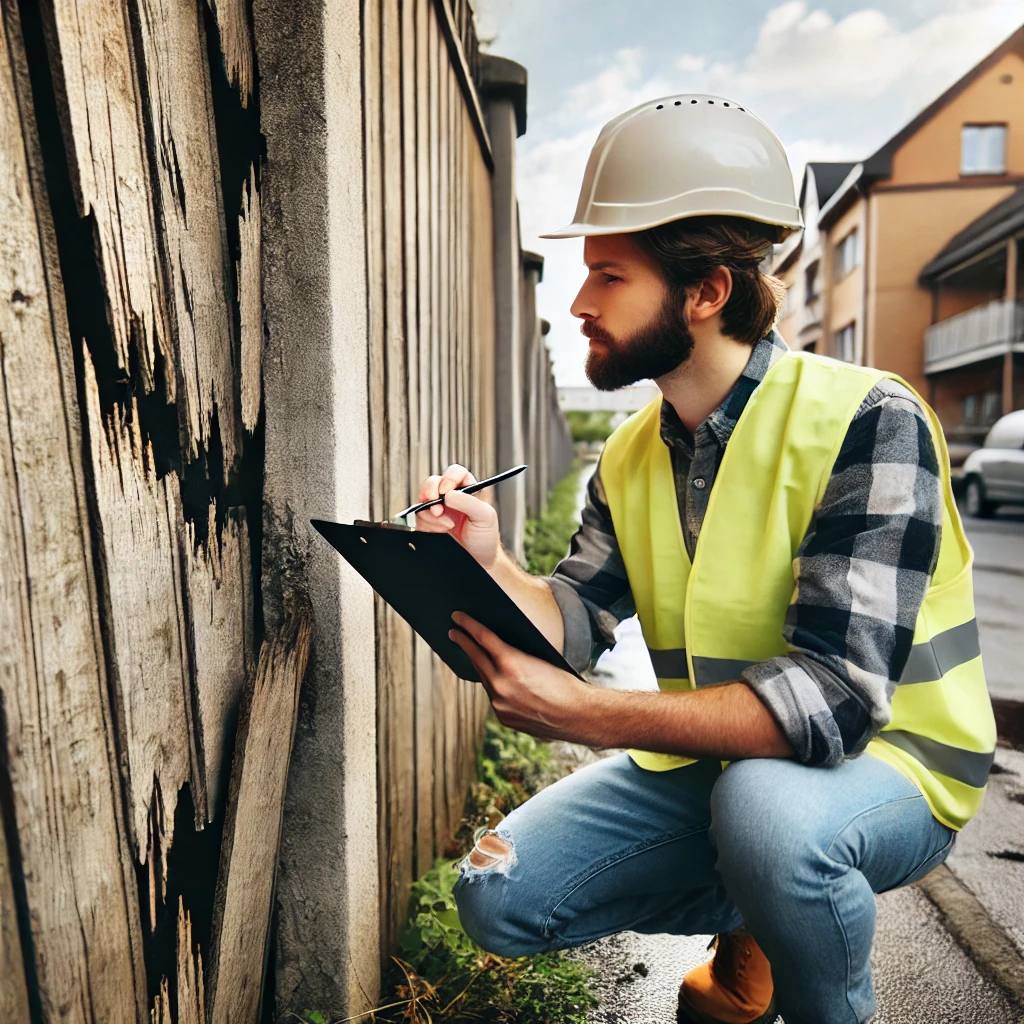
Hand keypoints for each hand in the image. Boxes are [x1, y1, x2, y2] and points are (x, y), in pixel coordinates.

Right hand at [414, 465, 499, 569]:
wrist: (479, 557)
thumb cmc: (485, 535)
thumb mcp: (485, 517)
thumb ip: (469, 502)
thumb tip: (449, 494)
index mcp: (467, 489)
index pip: (455, 473)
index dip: (449, 478)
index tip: (446, 491)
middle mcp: (451, 496)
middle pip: (433, 482)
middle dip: (431, 494)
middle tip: (438, 510)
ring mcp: (439, 508)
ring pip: (423, 499)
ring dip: (430, 514)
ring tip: (445, 526)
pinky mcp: (429, 521)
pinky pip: (418, 517)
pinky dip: (426, 524)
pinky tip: (439, 531)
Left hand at [448, 612, 592, 741]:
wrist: (578, 714)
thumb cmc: (565, 682)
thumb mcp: (540, 658)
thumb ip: (515, 655)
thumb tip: (498, 648)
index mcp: (511, 663)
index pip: (482, 638)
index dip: (468, 625)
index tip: (457, 617)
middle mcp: (500, 684)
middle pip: (476, 658)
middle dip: (463, 643)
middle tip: (453, 633)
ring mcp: (499, 704)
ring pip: (484, 679)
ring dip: (481, 667)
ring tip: (475, 655)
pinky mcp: (503, 717)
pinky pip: (494, 697)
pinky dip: (495, 687)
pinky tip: (497, 681)